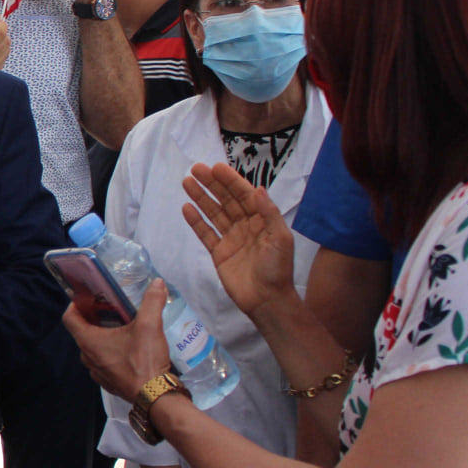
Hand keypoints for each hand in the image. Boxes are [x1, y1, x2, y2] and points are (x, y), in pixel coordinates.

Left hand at [62, 278, 171, 404]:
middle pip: (82, 332)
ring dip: (102, 336)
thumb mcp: (150, 326)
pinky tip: (128, 348)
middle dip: (93, 318)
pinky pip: (103, 362)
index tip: (87, 297)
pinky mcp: (108, 382)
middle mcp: (87, 357)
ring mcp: (96, 372)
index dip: (75, 305)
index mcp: (88, 342)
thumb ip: (152, 301)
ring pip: (93, 348)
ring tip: (120, 326)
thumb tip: (157, 282)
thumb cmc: (144, 360)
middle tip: (110, 308)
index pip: (69, 318)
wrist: (154, 396)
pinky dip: (110, 352)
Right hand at [181, 162, 298, 317]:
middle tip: (196, 168)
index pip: (244, 195)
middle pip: (226, 200)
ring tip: (187, 182)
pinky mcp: (219, 253)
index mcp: (262, 220)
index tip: (216, 167)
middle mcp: (245, 225)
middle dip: (212, 184)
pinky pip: (206, 233)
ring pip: (213, 213)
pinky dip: (196, 221)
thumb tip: (257, 188)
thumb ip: (269, 213)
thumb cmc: (278, 269)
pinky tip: (187, 208)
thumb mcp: (280, 238)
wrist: (267, 300)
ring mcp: (231, 238)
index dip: (230, 180)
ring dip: (201, 197)